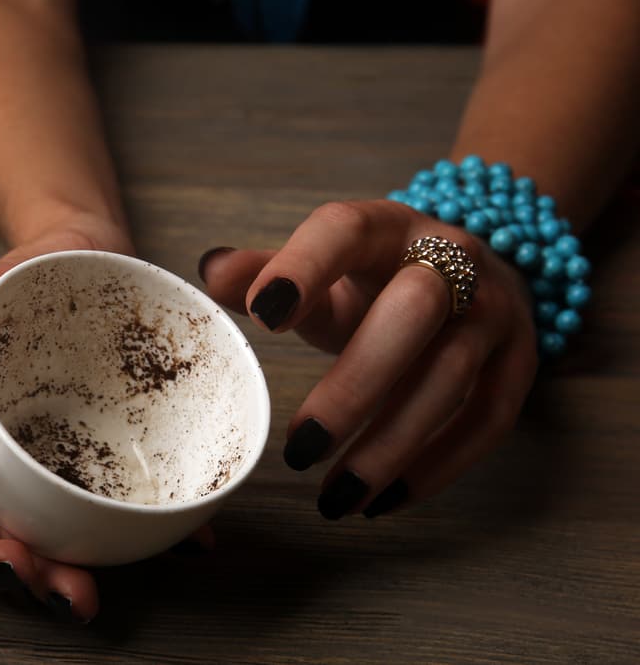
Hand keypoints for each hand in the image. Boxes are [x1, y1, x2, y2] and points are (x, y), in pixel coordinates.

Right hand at [0, 217, 133, 623]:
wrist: (100, 270)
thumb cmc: (47, 275)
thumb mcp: (21, 267)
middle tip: (29, 573)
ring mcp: (44, 465)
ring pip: (34, 536)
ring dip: (54, 575)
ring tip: (83, 595)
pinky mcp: (97, 467)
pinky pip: (107, 514)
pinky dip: (135, 541)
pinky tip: (180, 546)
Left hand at [199, 200, 538, 518]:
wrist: (477, 273)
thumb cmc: (378, 278)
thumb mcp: (326, 267)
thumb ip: (269, 270)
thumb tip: (210, 270)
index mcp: (385, 227)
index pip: (345, 230)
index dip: (304, 266)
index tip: (261, 313)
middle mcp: (451, 259)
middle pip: (414, 310)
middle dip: (356, 384)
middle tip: (299, 448)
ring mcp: (494, 312)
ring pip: (451, 376)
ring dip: (392, 445)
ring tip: (334, 497)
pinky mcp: (518, 363)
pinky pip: (489, 421)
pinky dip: (439, 467)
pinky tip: (384, 500)